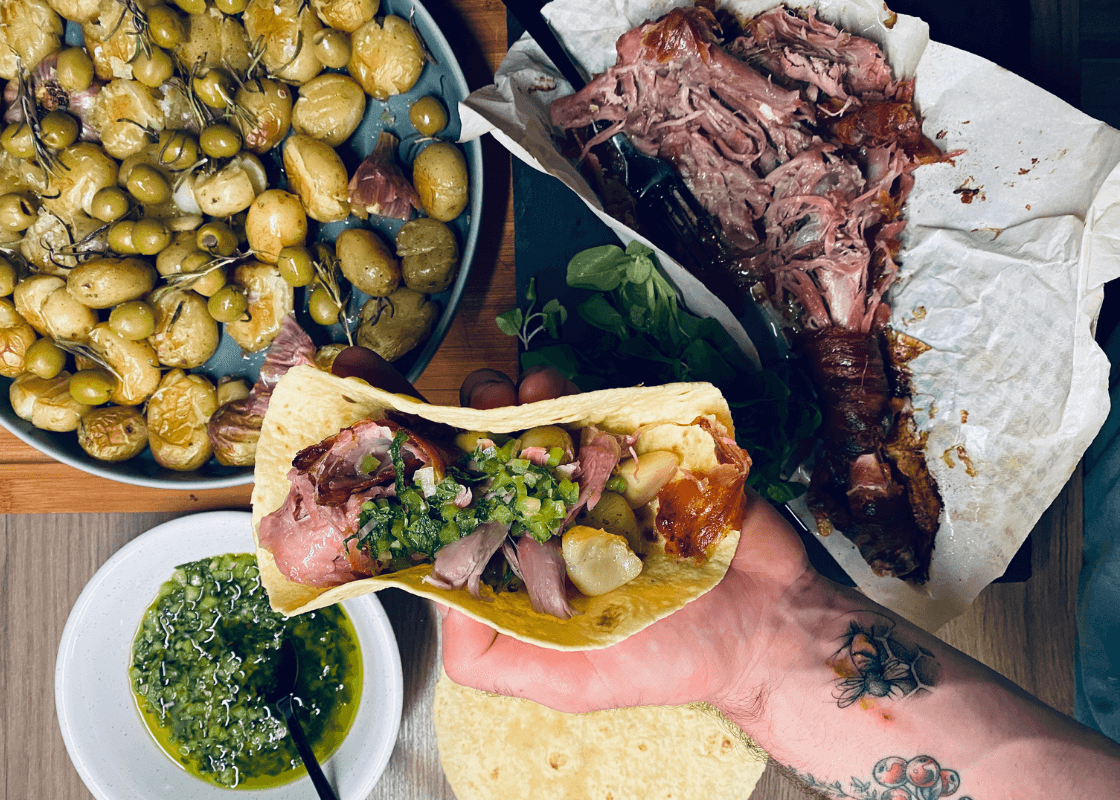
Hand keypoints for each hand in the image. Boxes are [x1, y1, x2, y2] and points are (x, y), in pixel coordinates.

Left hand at [331, 347, 818, 715]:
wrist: (768, 624)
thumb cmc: (666, 661)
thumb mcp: (566, 681)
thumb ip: (490, 655)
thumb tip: (431, 597)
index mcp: (520, 563)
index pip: (453, 516)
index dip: (415, 478)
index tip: (383, 436)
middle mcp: (546, 514)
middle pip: (484, 458)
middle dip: (455, 425)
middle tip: (448, 409)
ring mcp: (589, 476)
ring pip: (530, 425)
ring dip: (504, 401)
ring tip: (498, 393)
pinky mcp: (636, 446)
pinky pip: (592, 409)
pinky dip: (566, 392)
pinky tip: (548, 385)